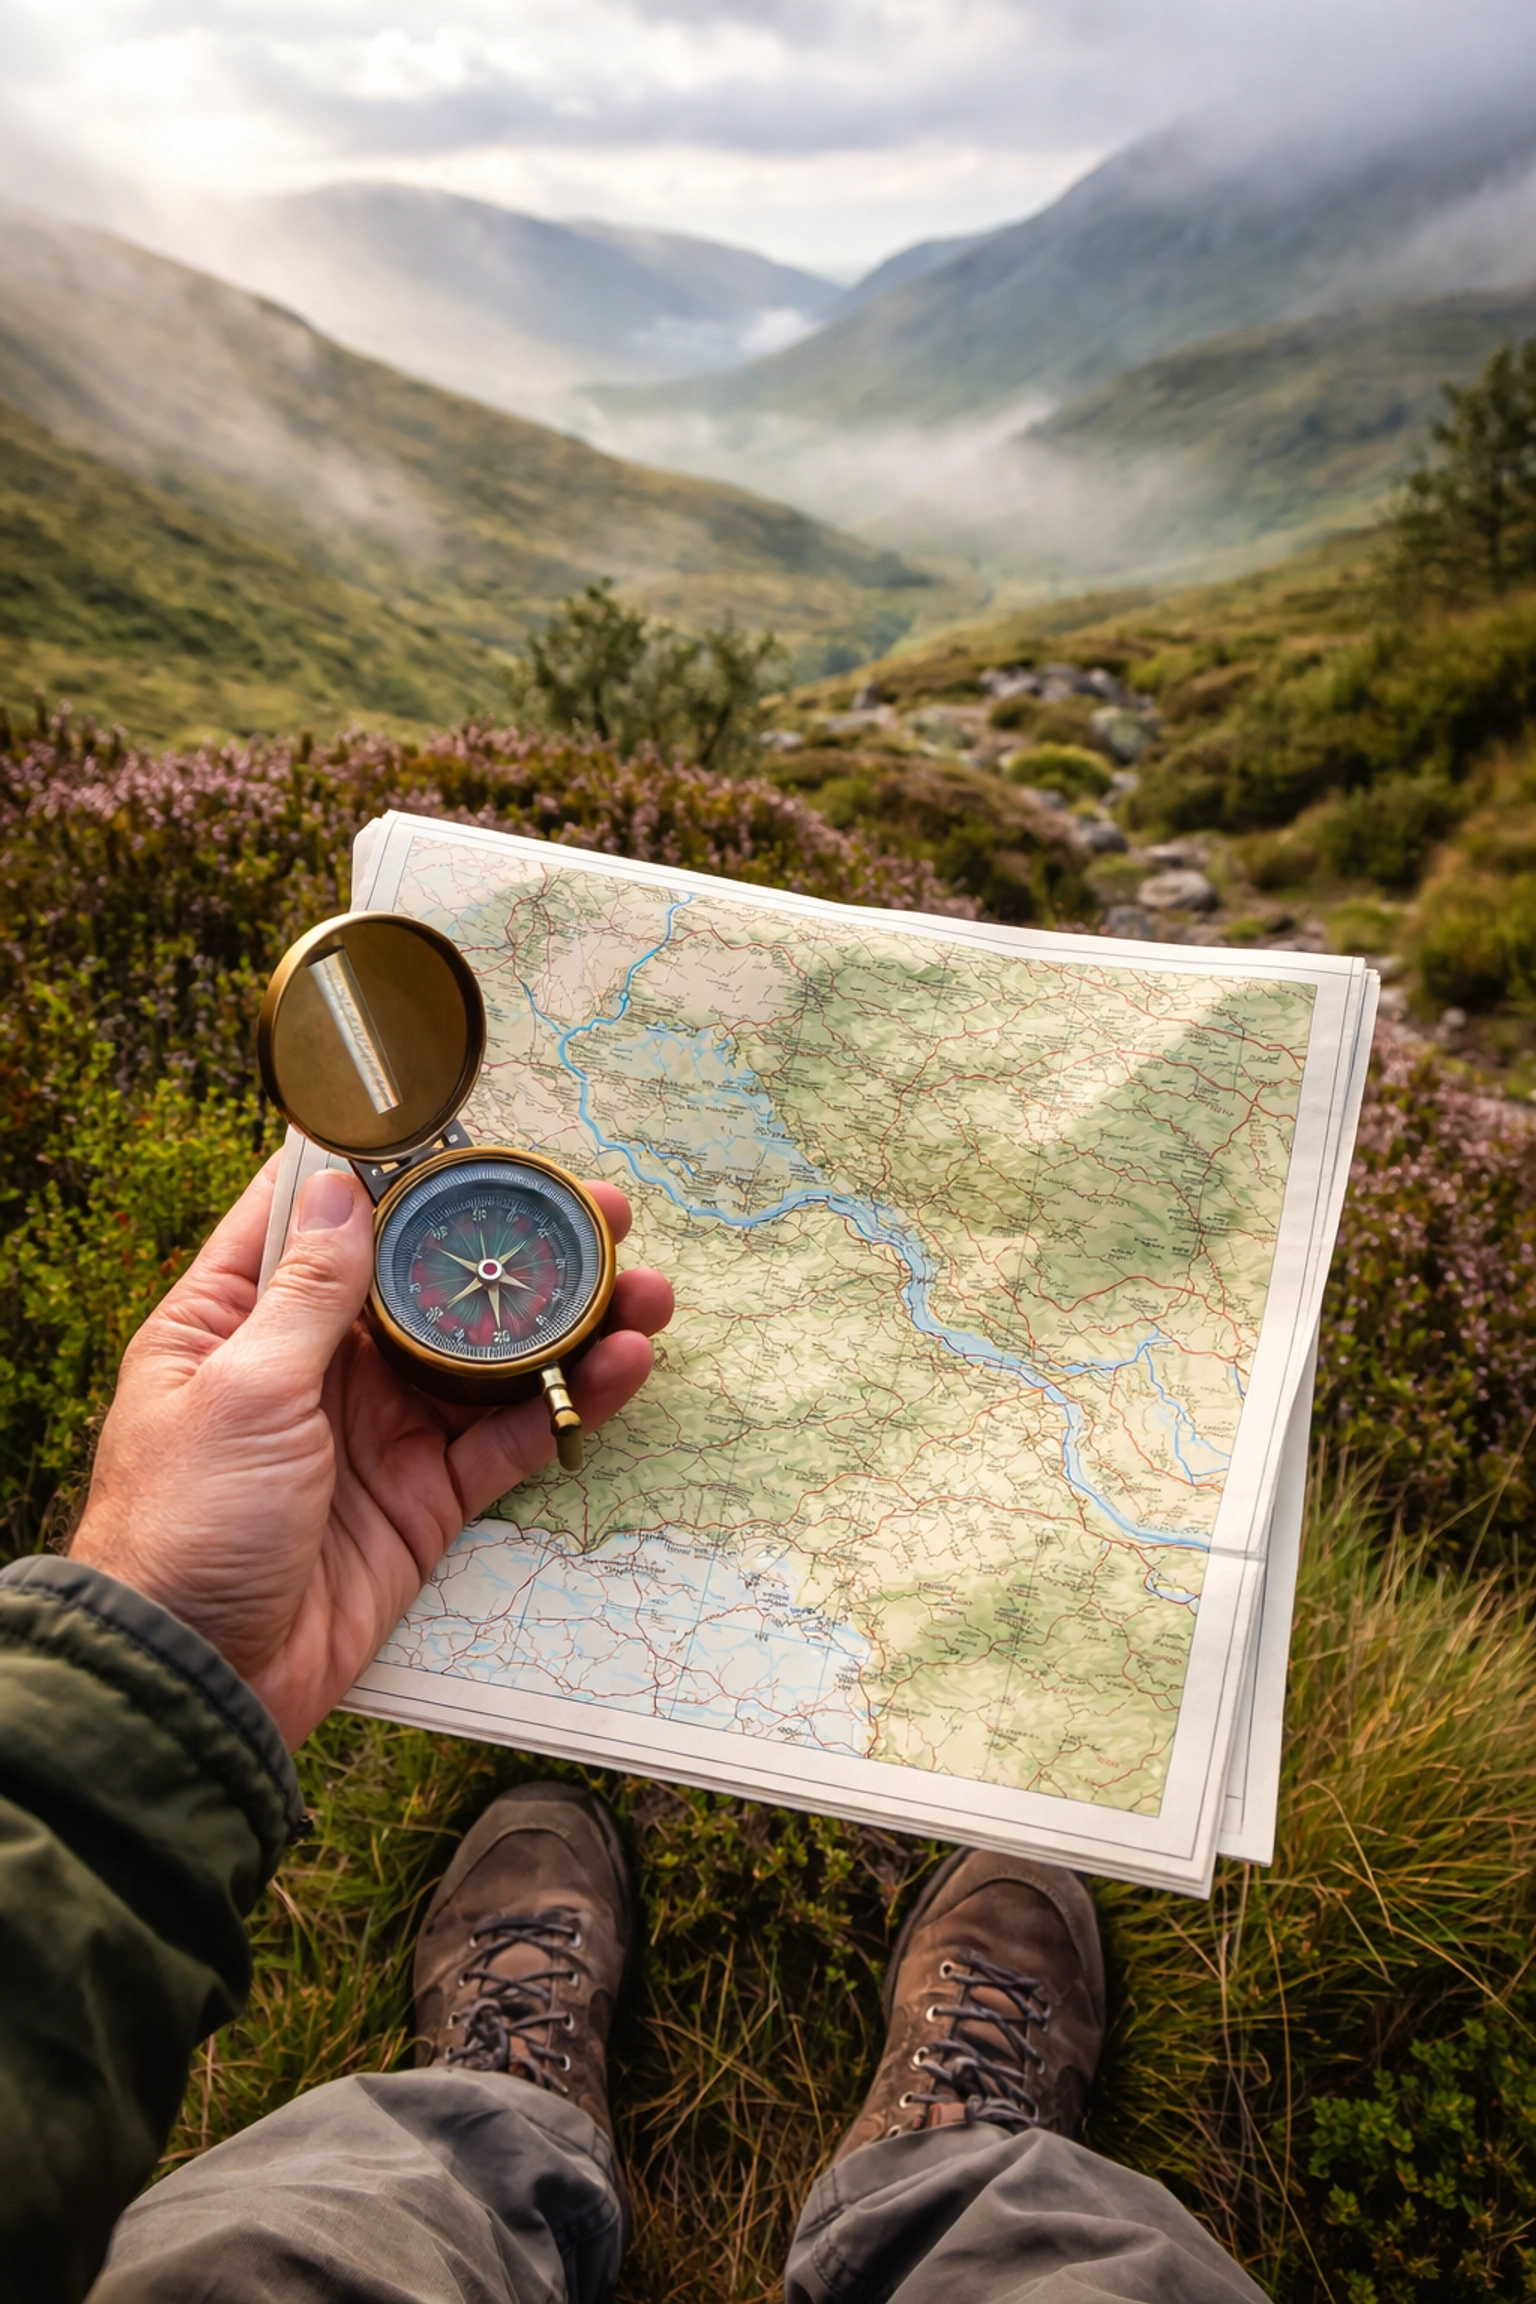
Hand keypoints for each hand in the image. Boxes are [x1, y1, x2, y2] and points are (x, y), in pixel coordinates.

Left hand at [70, 1158, 673, 1746]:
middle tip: (604, 1210)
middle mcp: (317, 1362)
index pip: (321, 1219)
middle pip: (432, 1280)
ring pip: (489, 1354)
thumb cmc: (184, 1523)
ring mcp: (379, 1428)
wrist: (197, 1678)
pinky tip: (624, 1366)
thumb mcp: (241, 1388)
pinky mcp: (425, 1496)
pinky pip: (509, 1435)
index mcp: (240, 1319)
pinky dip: (568, 1403)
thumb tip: (345, 1190)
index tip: (476, 1135)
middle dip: (519, 1242)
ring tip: (645, 1286)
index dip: (396, 1171)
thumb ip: (309, 1295)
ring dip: (569, 1320)